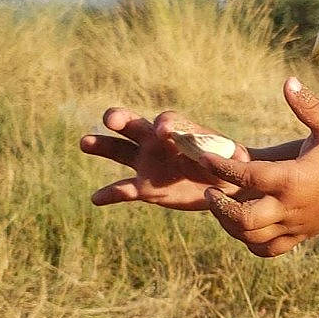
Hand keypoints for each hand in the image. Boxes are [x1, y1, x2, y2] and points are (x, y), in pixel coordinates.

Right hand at [79, 108, 249, 207]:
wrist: (225, 185)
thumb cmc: (230, 165)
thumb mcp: (232, 158)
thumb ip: (226, 154)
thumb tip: (233, 154)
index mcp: (180, 130)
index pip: (168, 121)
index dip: (165, 124)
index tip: (164, 130)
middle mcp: (157, 142)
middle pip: (134, 125)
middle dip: (121, 118)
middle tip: (111, 118)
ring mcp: (147, 164)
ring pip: (120, 152)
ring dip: (102, 145)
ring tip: (85, 142)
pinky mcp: (145, 187)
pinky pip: (124, 189)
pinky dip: (110, 194)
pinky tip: (95, 199)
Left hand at [190, 78, 318, 255]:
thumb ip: (308, 105)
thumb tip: (289, 81)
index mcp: (292, 178)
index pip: (247, 175)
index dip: (222, 167)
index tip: (206, 158)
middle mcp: (289, 206)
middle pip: (244, 219)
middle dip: (220, 207)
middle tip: (210, 192)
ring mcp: (293, 225)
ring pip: (251, 237)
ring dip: (229, 225)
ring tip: (220, 208)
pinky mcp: (298, 237)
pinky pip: (267, 250)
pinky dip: (249, 242)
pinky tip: (242, 228)